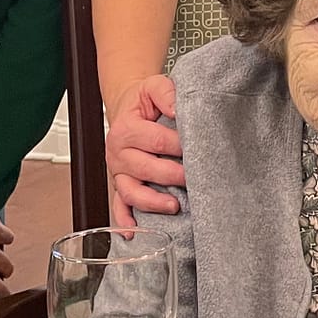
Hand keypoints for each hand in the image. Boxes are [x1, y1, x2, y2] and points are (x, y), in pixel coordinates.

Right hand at [106, 75, 185, 230]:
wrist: (129, 109)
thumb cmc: (144, 102)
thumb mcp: (154, 87)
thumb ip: (167, 92)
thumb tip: (178, 109)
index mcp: (126, 128)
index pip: (156, 141)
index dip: (179, 146)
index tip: (199, 148)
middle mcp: (118, 152)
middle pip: (146, 168)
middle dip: (172, 175)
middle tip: (195, 178)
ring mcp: (118, 172)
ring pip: (131, 192)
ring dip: (152, 202)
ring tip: (175, 206)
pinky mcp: (120, 185)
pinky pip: (119, 205)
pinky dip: (124, 219)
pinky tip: (134, 231)